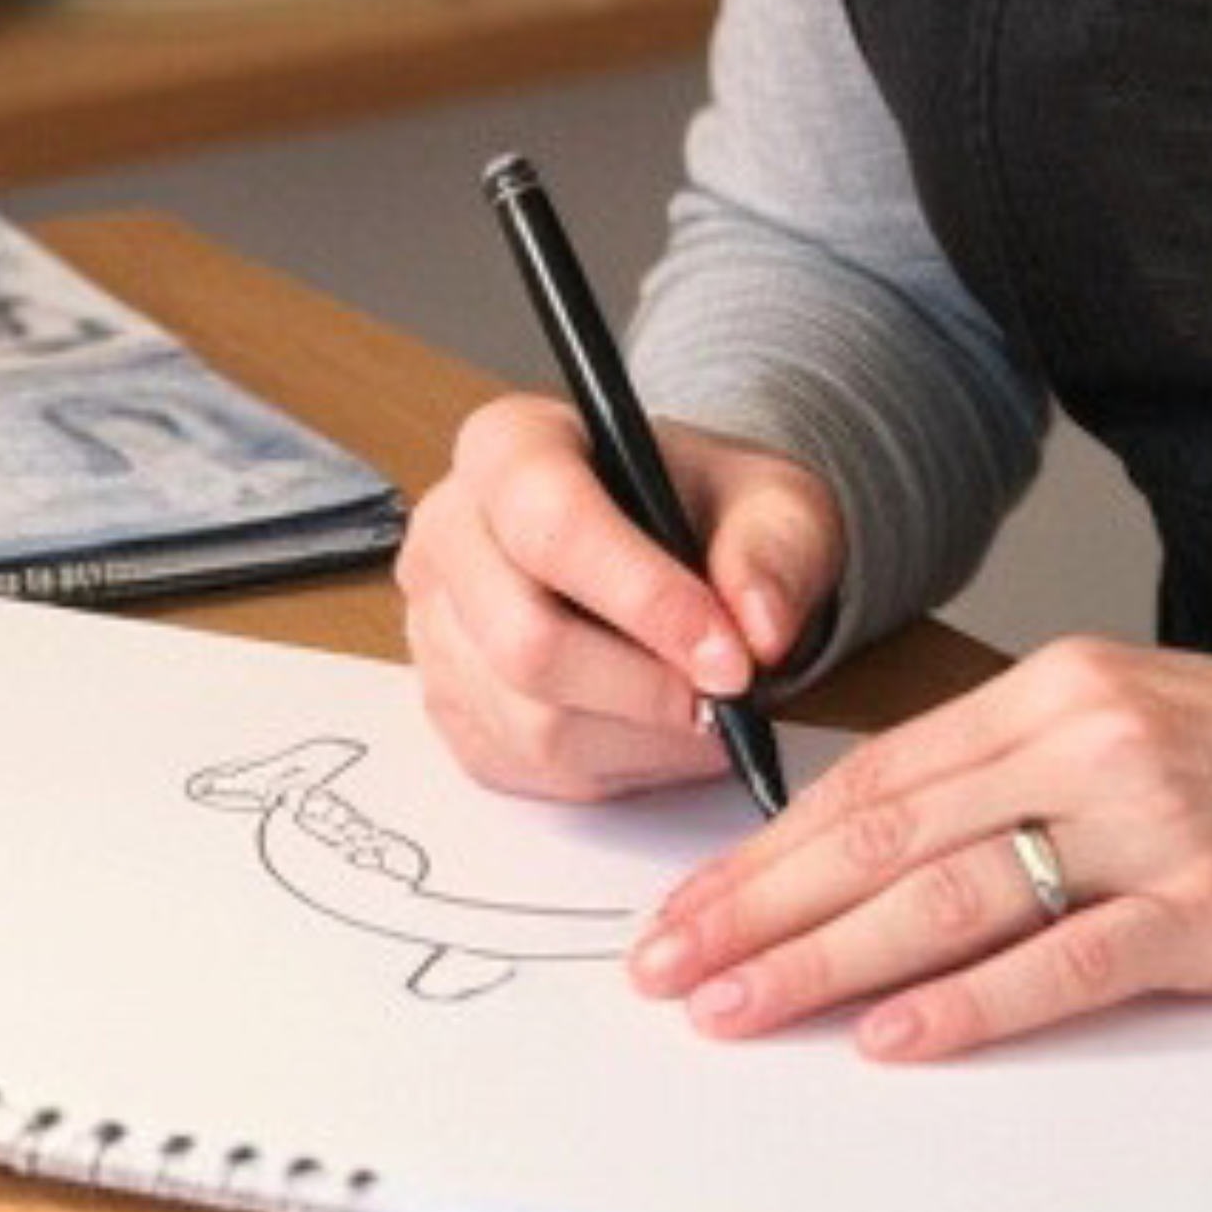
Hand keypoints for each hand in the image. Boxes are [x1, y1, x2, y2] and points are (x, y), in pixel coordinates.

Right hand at [400, 387, 843, 804]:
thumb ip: (775, 550)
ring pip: (529, 721)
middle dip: (647, 687)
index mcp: (510, 445)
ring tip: (710, 715)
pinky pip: (526, 766)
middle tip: (729, 699)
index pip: (554, 525)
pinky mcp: (449, 706)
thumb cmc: (707, 508)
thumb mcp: (772, 499)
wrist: (674, 543)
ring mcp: (436, 626)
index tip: (732, 656)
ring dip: (640, 737)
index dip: (647, 599)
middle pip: (526, 640)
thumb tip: (760, 631)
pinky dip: (614, 765)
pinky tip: (661, 729)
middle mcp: (450, 532)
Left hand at [625, 634, 1211, 1061]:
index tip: (684, 908)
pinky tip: (894, 1038)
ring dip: (824, 962)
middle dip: (758, 910)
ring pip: (949, 896)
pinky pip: (1064, 962)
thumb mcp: (1132, 721)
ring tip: (736, 1012)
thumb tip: (871, 847)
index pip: (877, 777)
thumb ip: (1015, 769)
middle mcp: (1090, 740)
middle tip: (665, 971)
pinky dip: (970, 1005)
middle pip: (886, 834)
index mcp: (1058, 688)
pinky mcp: (1208, 909)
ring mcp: (1150, 824)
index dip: (765, 849)